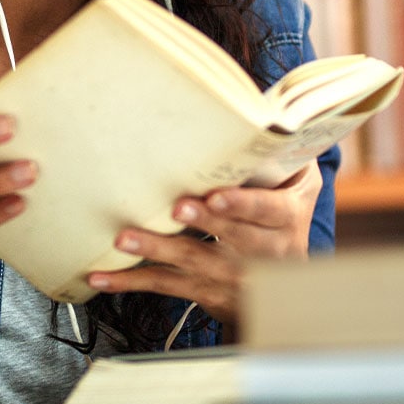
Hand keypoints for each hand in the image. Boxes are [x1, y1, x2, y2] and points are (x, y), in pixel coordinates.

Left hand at [84, 161, 322, 325]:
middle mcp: (264, 252)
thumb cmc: (284, 217)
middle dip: (201, 222)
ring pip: (193, 261)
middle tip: (174, 208)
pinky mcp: (206, 292)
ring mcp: (233, 276)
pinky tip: (103, 278)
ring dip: (157, 250)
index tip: (216, 196)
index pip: (266, 210)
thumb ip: (285, 153)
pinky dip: (132, 282)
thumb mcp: (300, 186)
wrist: (290, 290)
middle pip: (230, 237)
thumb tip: (267, 111)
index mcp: (286, 218)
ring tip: (125, 239)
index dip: (241, 204)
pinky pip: (167, 286)